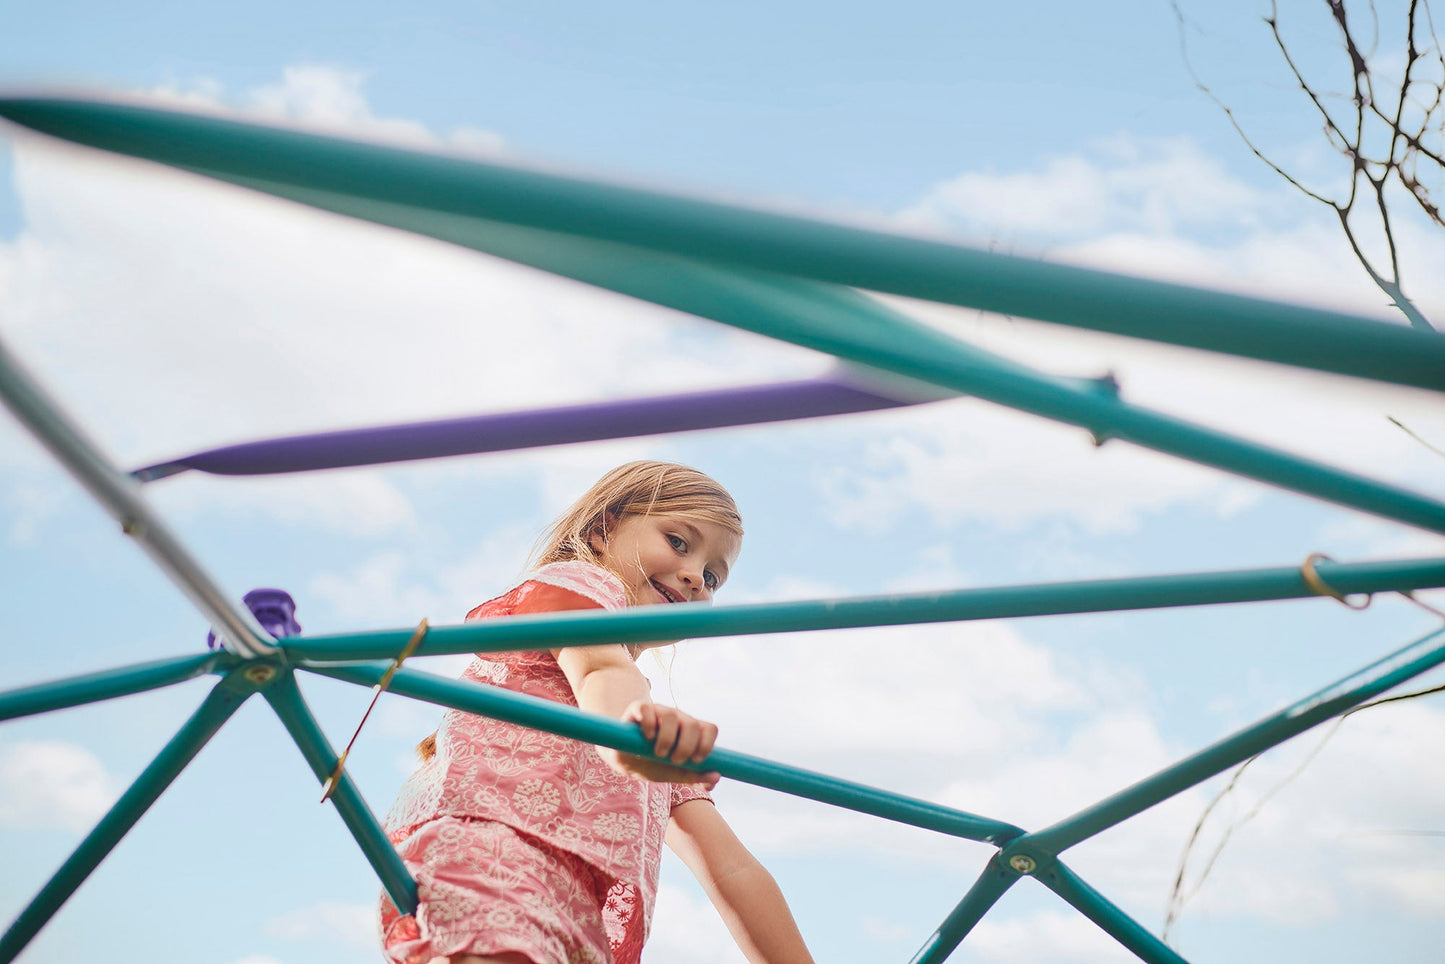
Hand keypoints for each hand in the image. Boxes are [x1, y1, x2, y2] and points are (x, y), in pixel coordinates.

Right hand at [606, 701, 720, 786]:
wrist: (624, 760)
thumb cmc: (653, 764)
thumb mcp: (674, 774)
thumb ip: (695, 776)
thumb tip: (715, 777)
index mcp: (691, 731)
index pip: (710, 729)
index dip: (707, 744)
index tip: (696, 760)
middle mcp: (678, 718)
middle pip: (692, 724)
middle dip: (686, 746)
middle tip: (674, 760)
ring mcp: (659, 711)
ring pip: (671, 715)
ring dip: (667, 739)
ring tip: (659, 753)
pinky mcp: (639, 708)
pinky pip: (648, 709)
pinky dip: (648, 725)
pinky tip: (646, 738)